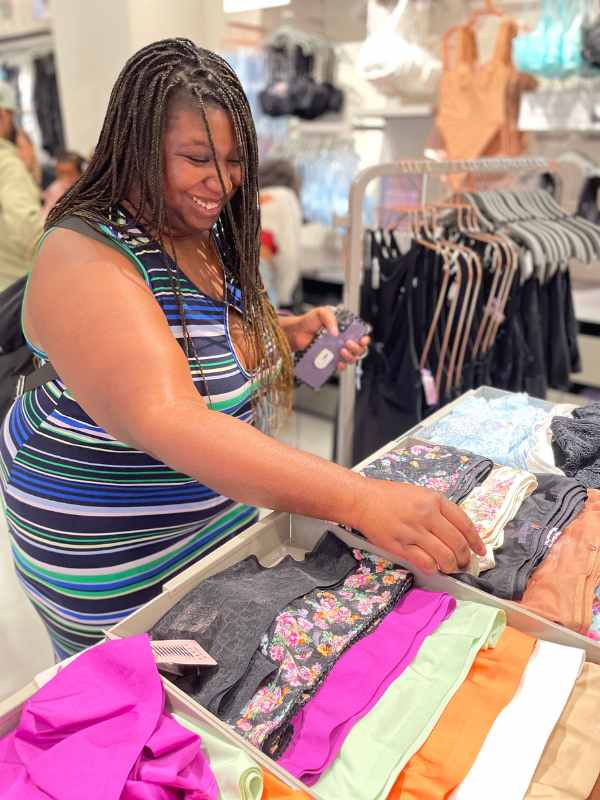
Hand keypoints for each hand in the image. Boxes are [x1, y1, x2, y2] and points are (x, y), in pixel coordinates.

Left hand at [280, 307, 369, 371]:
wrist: (295, 332)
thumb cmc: (308, 321)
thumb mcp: (321, 313)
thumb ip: (330, 319)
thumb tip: (336, 333)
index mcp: (344, 329)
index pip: (360, 336)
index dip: (364, 339)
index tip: (362, 339)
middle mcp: (342, 341)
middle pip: (358, 349)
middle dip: (357, 348)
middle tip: (348, 343)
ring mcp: (336, 351)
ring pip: (351, 359)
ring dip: (350, 357)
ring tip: (342, 351)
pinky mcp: (329, 360)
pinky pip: (339, 366)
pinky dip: (341, 366)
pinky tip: (338, 363)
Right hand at [352, 479, 485, 574]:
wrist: (363, 500)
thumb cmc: (391, 496)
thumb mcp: (420, 494)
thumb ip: (438, 510)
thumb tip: (457, 532)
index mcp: (434, 500)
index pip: (464, 523)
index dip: (476, 541)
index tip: (480, 551)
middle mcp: (427, 515)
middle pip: (457, 543)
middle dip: (464, 558)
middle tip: (463, 563)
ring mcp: (413, 531)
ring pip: (444, 556)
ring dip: (451, 566)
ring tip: (449, 567)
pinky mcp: (400, 545)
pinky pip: (424, 562)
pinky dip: (433, 568)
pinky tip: (432, 567)